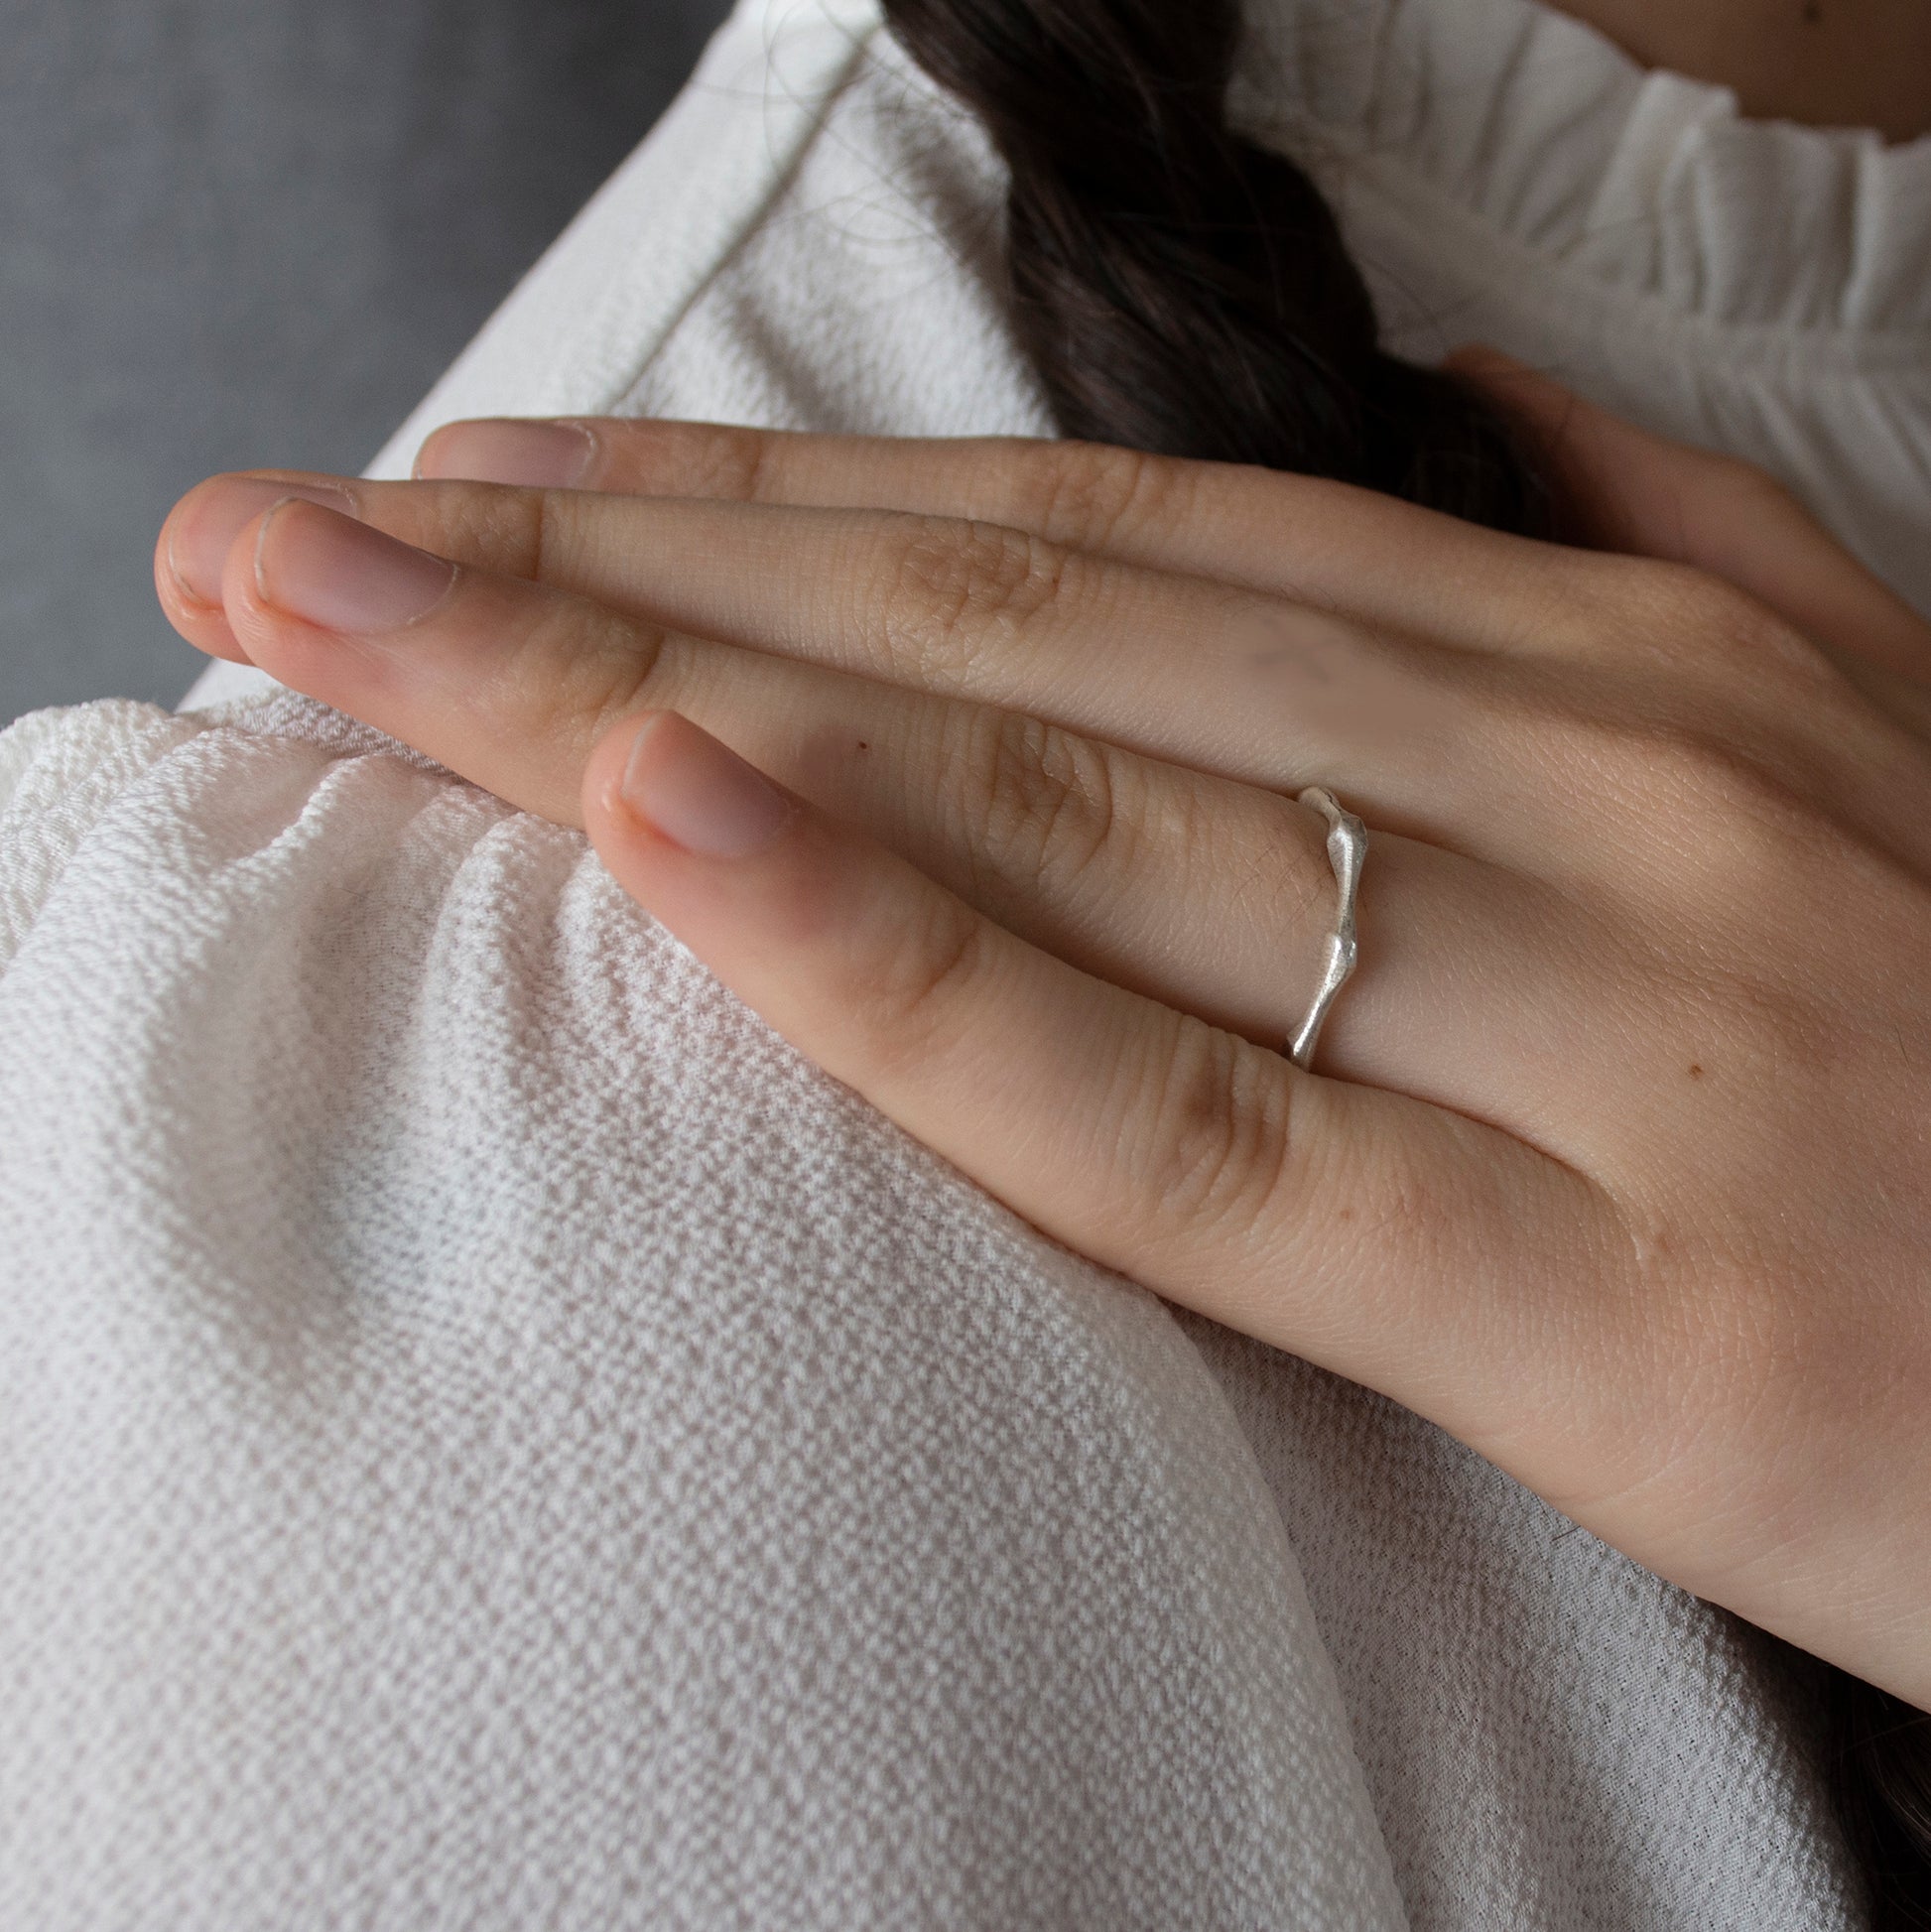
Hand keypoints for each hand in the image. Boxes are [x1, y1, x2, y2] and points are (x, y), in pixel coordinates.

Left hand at [155, 373, 1930, 1708]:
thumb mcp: (1869, 734)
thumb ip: (1657, 565)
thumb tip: (1471, 443)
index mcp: (1599, 662)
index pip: (1073, 544)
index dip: (757, 504)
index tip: (502, 490)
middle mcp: (1565, 773)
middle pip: (987, 635)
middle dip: (613, 567)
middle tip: (315, 540)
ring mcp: (1587, 996)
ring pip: (1030, 802)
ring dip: (660, 703)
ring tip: (378, 637)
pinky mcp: (1597, 1277)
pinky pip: (1170, 1093)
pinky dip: (902, 952)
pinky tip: (670, 830)